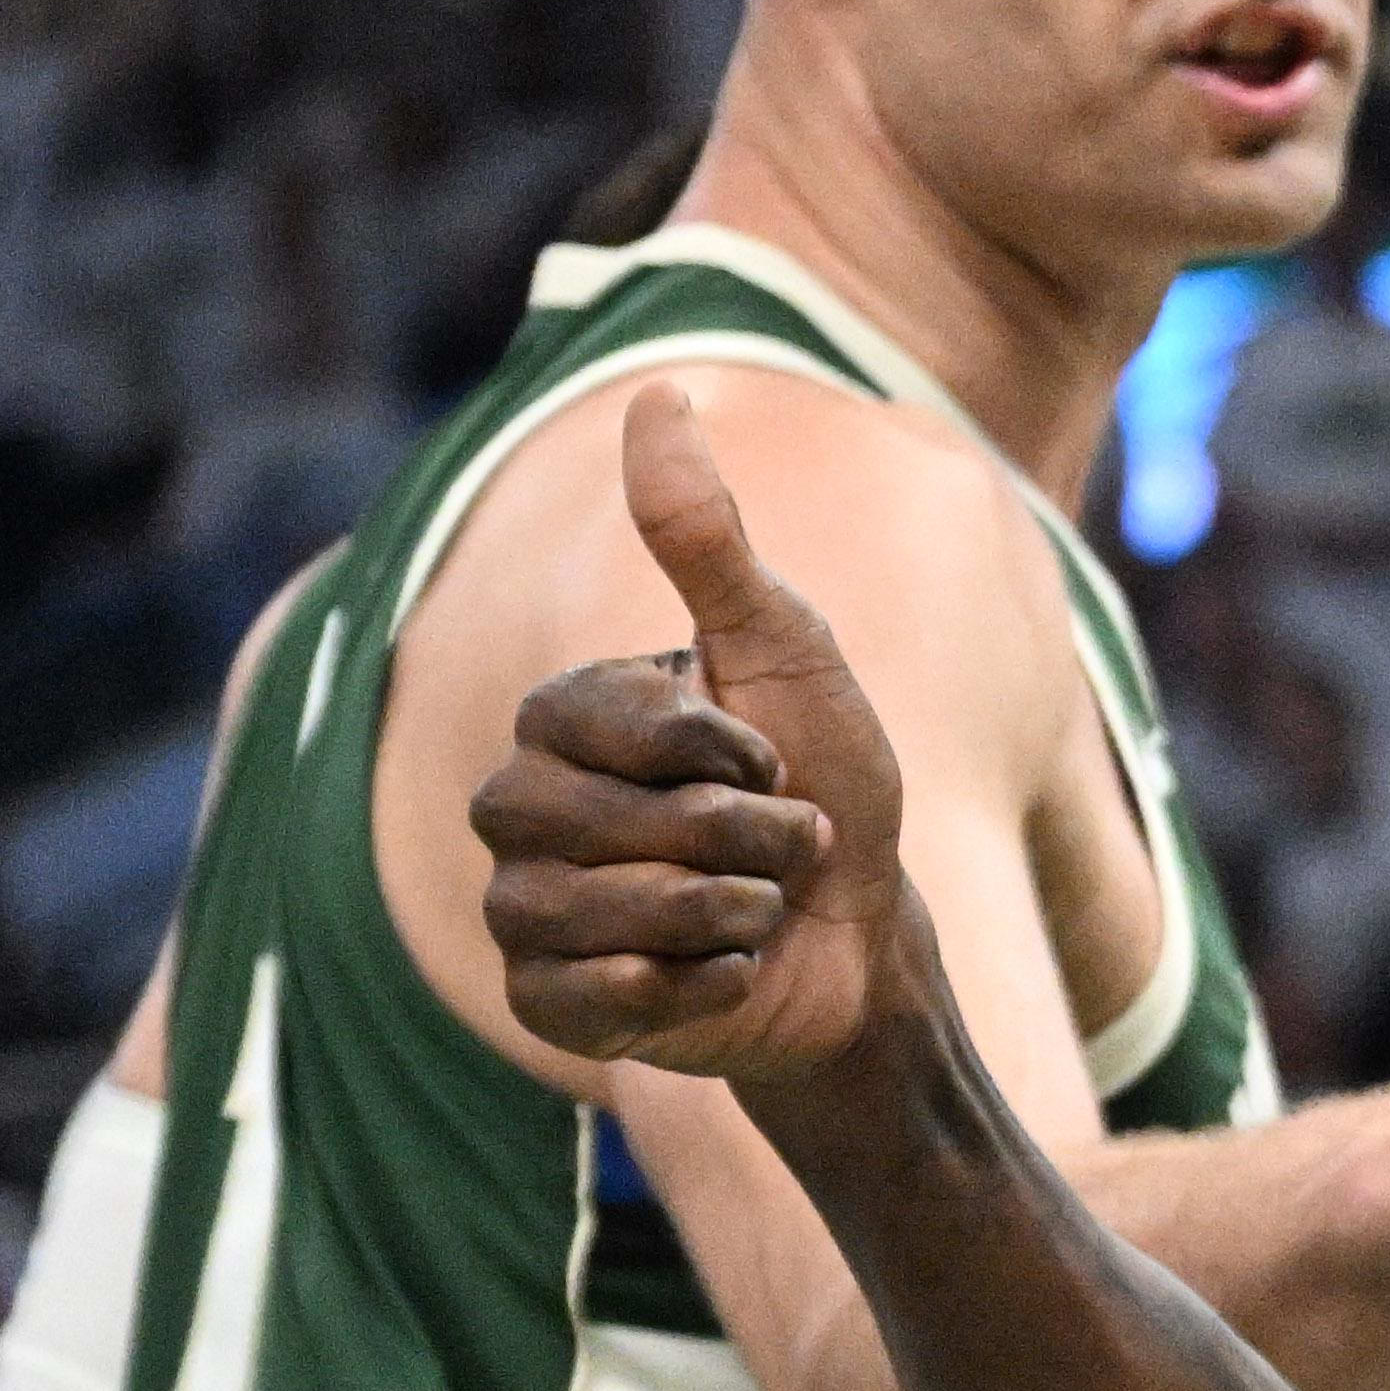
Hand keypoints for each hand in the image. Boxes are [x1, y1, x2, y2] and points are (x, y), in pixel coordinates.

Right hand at [473, 385, 906, 1086]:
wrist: (869, 941)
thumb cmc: (832, 789)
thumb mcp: (791, 653)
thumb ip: (707, 538)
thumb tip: (657, 391)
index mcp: (565, 718)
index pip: (603, 720)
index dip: (717, 748)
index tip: (770, 757)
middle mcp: (519, 805)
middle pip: (590, 819)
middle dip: (733, 836)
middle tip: (785, 843)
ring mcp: (522, 906)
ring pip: (593, 908)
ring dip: (726, 910)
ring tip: (760, 908)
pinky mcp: (549, 999)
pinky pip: (589, 992)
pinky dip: (694, 985)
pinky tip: (727, 973)